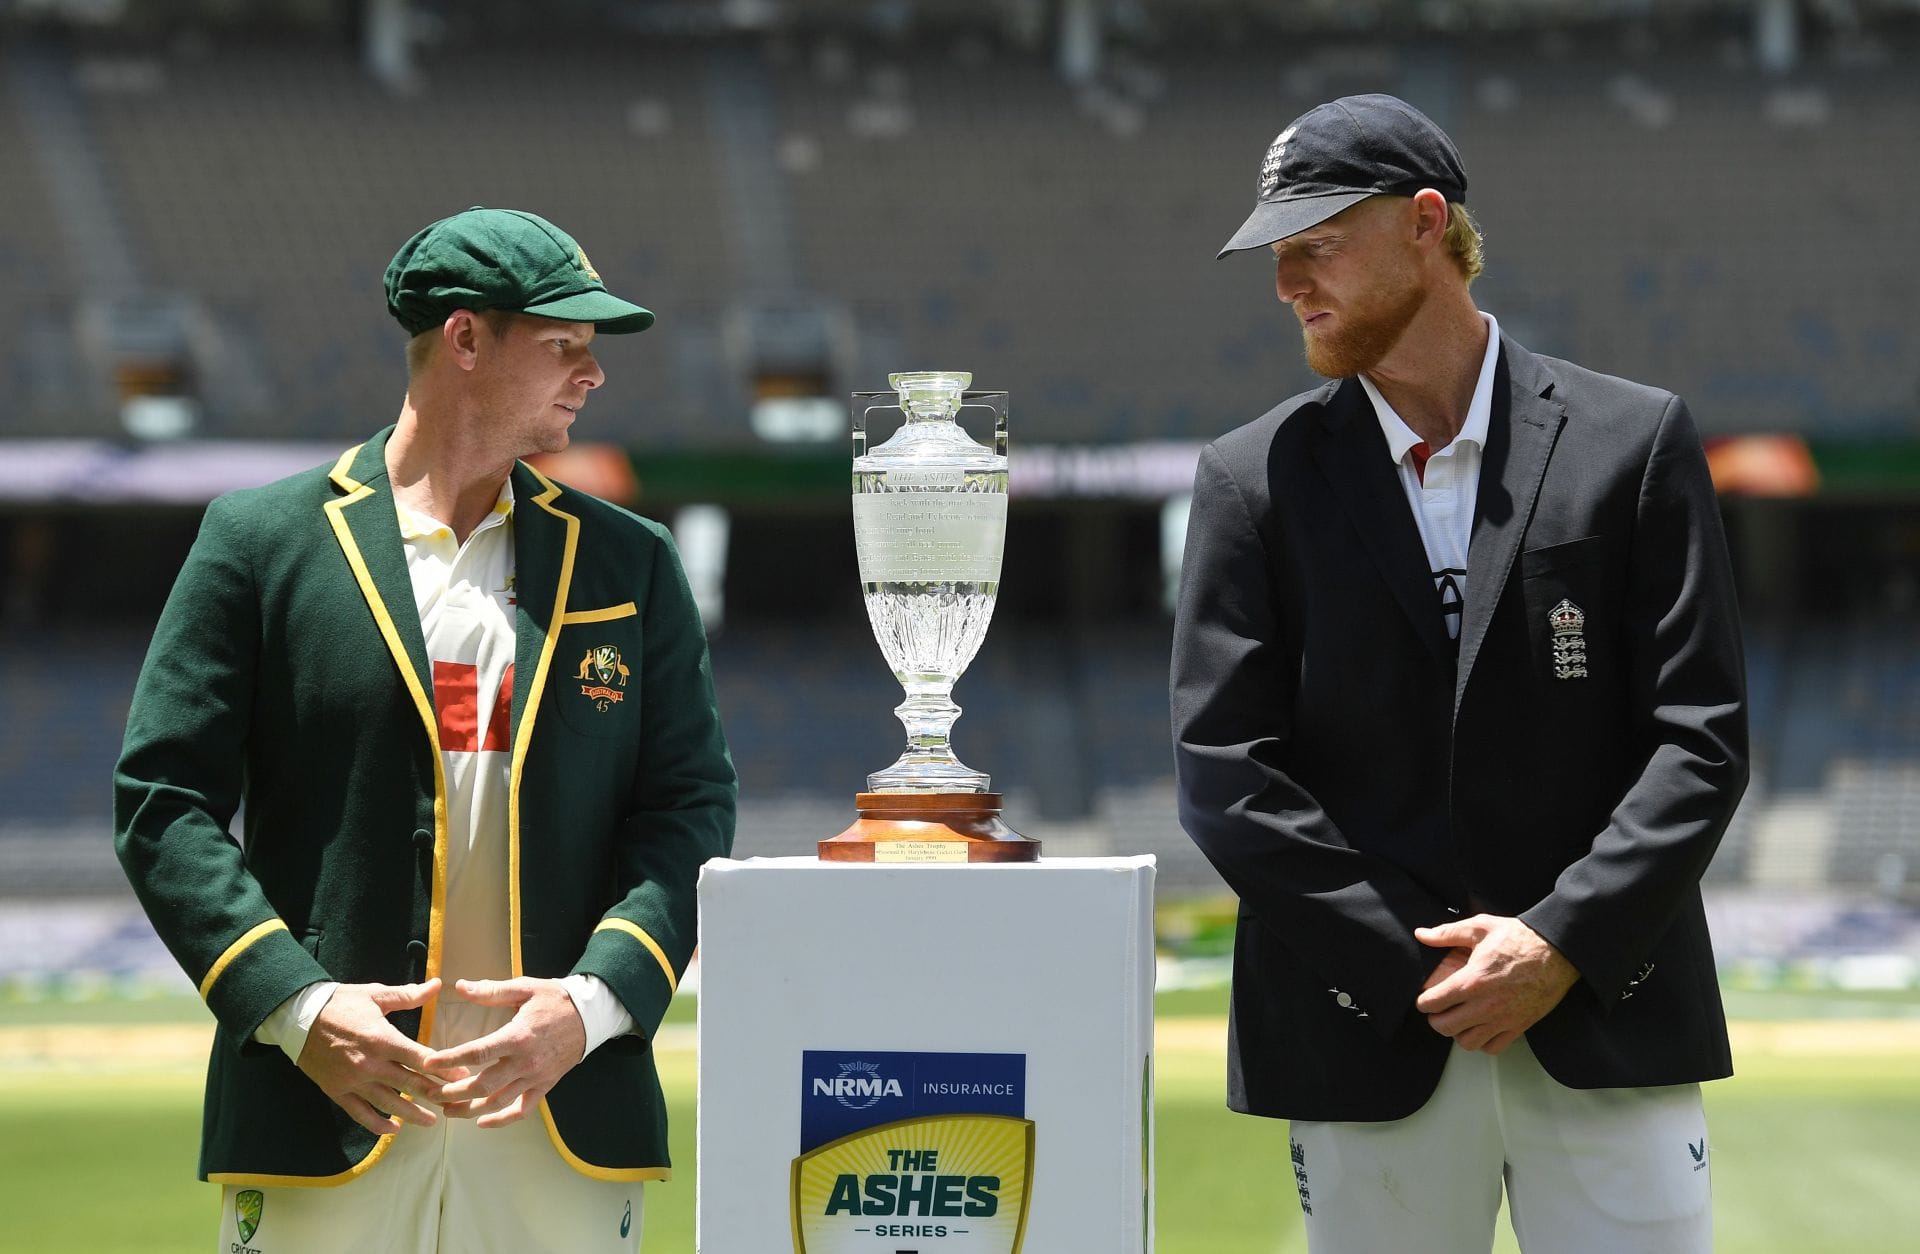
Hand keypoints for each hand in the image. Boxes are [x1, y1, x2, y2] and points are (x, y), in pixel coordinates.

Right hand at [296, 978, 451, 1135]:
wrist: (298, 1017)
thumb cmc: (341, 1003)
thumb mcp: (375, 994)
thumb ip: (408, 994)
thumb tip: (437, 985)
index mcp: (382, 1038)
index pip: (420, 1058)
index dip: (442, 1069)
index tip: (461, 1077)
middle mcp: (369, 1064)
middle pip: (408, 1084)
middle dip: (433, 1094)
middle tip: (453, 1102)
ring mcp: (352, 1081)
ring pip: (388, 1103)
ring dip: (411, 1113)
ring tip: (431, 1120)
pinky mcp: (337, 1091)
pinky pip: (360, 1113)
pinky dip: (377, 1124)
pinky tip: (393, 1130)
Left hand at [423, 978, 588, 1128]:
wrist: (590, 1015)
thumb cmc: (555, 999)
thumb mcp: (525, 987)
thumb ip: (492, 991)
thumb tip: (460, 987)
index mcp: (517, 1036)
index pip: (477, 1053)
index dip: (450, 1060)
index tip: (428, 1064)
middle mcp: (525, 1062)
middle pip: (484, 1085)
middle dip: (454, 1093)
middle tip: (432, 1093)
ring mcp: (536, 1077)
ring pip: (499, 1102)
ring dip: (471, 1110)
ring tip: (448, 1111)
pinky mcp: (545, 1086)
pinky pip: (522, 1110)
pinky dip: (502, 1120)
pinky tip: (482, 1122)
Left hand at [1412, 915, 1578, 1053]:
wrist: (1557, 951)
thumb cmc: (1520, 938)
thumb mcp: (1480, 927)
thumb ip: (1447, 933)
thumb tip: (1421, 934)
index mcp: (1472, 980)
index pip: (1433, 1003)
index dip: (1424, 1002)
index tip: (1425, 998)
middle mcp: (1485, 1005)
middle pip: (1445, 1027)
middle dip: (1436, 1019)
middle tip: (1438, 1011)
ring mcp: (1503, 1019)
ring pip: (1467, 1042)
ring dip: (1458, 1033)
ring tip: (1459, 1020)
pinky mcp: (1519, 1026)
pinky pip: (1493, 1048)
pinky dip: (1483, 1043)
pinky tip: (1481, 1028)